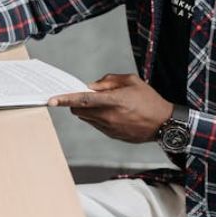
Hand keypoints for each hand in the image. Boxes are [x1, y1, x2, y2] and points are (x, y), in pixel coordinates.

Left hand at [47, 73, 173, 142]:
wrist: (164, 124)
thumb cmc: (149, 100)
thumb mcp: (132, 81)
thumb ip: (108, 81)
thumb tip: (91, 86)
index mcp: (113, 101)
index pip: (82, 100)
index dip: (65, 99)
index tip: (51, 100)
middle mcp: (108, 116)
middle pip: (79, 111)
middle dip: (75, 103)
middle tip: (84, 95)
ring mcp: (109, 128)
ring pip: (86, 118)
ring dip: (86, 111)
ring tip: (104, 104)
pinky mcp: (112, 136)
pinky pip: (96, 125)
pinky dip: (96, 118)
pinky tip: (111, 113)